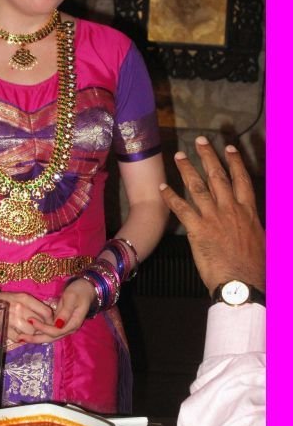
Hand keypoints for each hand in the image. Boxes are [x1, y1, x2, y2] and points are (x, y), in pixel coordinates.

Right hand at [0, 291, 53, 342]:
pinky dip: (21, 338)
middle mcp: (19, 308)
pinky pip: (19, 338)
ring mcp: (11, 320)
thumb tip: (50, 318)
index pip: (46, 312)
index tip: (49, 322)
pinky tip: (19, 333)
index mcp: (25, 298)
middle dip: (41, 327)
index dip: (50, 320)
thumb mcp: (22, 297)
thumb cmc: (7, 300)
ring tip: (28, 330)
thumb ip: (35, 306)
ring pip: (31, 332)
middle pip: (40, 324)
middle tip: (39, 327)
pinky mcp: (4, 330)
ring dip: (31, 333)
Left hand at [18, 278, 95, 343]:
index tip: (31, 320)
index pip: (56, 331)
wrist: (85, 289)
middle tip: (20, 338)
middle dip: (36, 339)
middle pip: (51, 338)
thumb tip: (58, 324)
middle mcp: (68, 328)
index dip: (43, 327)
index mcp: (73, 323)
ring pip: (49, 336)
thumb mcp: (72, 298)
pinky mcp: (60, 324)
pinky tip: (29, 332)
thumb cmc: (79, 291)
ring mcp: (64, 327)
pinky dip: (39, 332)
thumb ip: (65, 311)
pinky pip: (49, 330)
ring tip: (21, 338)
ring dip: (36, 337)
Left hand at [159, 136, 264, 294]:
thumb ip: (256, 226)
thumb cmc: (255, 268)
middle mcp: (230, 209)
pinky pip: (181, 208)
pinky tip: (162, 187)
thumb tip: (256, 222)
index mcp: (248, 212)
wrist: (242, 284)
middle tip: (199, 140)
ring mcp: (212, 217)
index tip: (228, 148)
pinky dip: (171, 196)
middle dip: (208, 156)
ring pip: (198, 187)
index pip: (241, 180)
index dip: (234, 162)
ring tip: (178, 156)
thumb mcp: (263, 241)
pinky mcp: (197, 229)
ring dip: (187, 169)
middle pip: (218, 176)